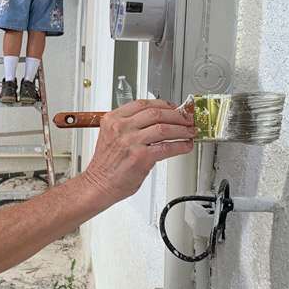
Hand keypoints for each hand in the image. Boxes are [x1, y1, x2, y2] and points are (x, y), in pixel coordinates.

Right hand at [81, 99, 195, 205]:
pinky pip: (167, 147)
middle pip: (156, 113)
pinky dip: (180, 146)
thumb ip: (130, 126)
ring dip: (182, 129)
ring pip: (164, 128)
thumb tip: (158, 121)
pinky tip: (186, 146)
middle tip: (187, 119)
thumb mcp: (112, 136)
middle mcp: (121, 127)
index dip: (163, 104)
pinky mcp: (141, 157)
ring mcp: (131, 141)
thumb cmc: (106, 165)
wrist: (99, 184)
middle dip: (176, 115)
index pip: (143, 104)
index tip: (174, 108)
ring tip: (190, 132)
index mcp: (113, 119)